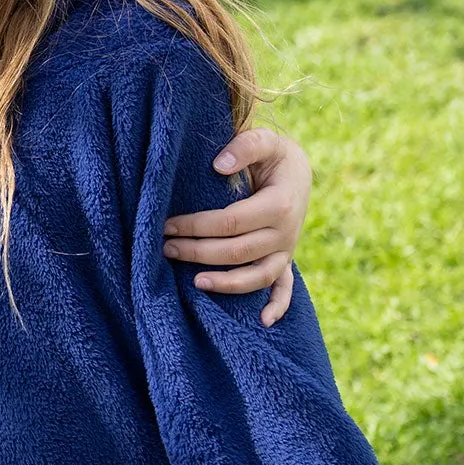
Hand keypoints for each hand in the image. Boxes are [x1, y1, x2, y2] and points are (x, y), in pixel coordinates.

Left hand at [163, 129, 312, 327]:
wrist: (299, 172)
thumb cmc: (275, 156)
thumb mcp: (267, 142)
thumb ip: (245, 146)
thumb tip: (219, 165)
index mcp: (278, 205)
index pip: (230, 222)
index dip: (196, 225)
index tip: (167, 224)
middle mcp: (285, 233)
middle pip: (236, 251)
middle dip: (197, 252)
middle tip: (165, 249)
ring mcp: (286, 250)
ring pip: (257, 276)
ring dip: (226, 283)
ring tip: (195, 283)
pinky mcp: (285, 260)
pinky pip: (285, 289)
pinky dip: (277, 306)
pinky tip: (262, 322)